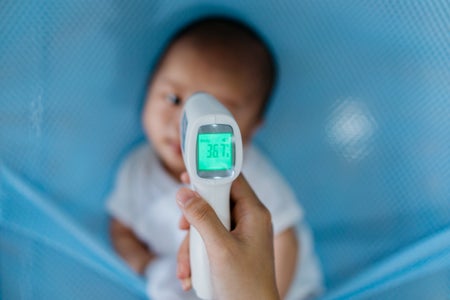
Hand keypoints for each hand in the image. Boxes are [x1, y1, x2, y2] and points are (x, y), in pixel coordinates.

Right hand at [175, 174, 279, 299]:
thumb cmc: (245, 284)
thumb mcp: (220, 248)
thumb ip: (202, 217)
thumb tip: (184, 192)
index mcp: (254, 213)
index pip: (232, 179)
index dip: (209, 173)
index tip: (186, 175)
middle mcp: (248, 220)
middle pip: (214, 202)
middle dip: (194, 220)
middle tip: (182, 228)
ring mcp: (239, 235)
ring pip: (207, 224)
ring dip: (191, 246)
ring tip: (185, 268)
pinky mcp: (230, 248)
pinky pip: (208, 241)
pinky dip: (196, 256)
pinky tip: (189, 275)